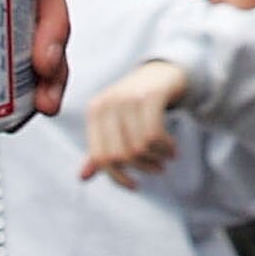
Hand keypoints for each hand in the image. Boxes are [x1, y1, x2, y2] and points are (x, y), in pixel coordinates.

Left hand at [80, 59, 189, 186]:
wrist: (164, 71)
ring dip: (158, 158)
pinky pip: (154, 134)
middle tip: (158, 168)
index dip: (117, 176)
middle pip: (120, 155)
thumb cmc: (137, 103)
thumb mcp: (116, 123)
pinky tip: (172, 147)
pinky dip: (166, 147)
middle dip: (142, 167)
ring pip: (139, 147)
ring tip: (167, 157)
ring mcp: (129, 97)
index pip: (100, 157)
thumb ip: (101, 148)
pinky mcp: (151, 95)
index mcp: (95, 111)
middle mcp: (108, 103)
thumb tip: (82, 178)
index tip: (134, 185)